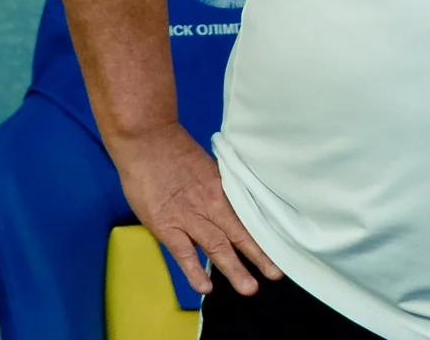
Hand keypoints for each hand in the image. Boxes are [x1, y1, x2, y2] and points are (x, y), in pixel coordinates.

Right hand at [108, 122, 282, 296]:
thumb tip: (231, 203)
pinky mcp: (166, 225)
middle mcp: (212, 204)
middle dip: (260, 256)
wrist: (146, 141)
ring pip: (217, 247)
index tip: (283, 247)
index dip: (266, 233)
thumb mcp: (207, 166)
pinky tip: (206, 288)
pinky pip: (183, 253)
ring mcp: (189, 216)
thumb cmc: (174, 150)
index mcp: (223, 188)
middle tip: (277, 274)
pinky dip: (194, 271)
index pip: (250, 215)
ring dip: (234, 269)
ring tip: (250, 288)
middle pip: (241, 233)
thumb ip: (219, 186)